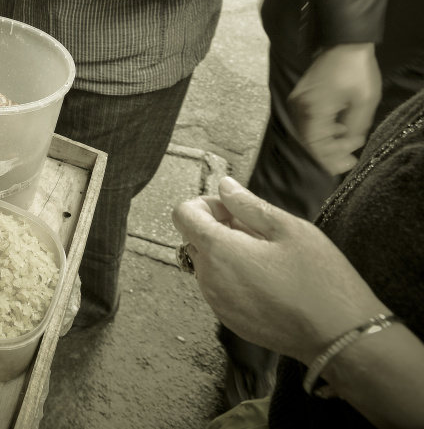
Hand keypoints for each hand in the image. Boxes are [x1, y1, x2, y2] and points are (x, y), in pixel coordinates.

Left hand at [172, 176, 384, 364]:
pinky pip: (219, 288)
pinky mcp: (230, 320)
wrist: (341, 337)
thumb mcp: (290, 229)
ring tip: (268, 256)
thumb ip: (249, 205)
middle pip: (193, 239)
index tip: (233, 209)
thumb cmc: (321, 281)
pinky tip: (268, 279)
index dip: (205, 204)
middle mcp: (209, 279)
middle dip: (218, 227)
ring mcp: (218, 303)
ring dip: (226, 253)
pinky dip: (233, 277)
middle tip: (258, 231)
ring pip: (207, 264)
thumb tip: (224, 186)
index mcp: (219, 251)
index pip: (182, 214)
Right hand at [289, 43, 380, 174]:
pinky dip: (322, 129)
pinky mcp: (301, 96)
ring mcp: (298, 101)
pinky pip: (307, 121)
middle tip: (350, 156)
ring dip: (326, 141)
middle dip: (329, 152)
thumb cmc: (355, 71)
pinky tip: (338, 127)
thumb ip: (355, 128)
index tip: (348, 162)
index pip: (315, 145)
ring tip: (348, 141)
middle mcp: (300, 107)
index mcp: (314, 110)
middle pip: (308, 141)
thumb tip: (349, 144)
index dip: (330, 159)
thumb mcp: (364, 101)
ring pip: (307, 132)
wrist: (343, 42)